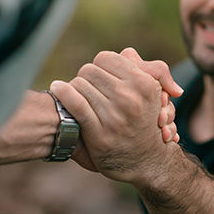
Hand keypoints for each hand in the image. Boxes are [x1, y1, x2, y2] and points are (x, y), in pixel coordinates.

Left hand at [50, 51, 181, 184]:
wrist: (148, 161)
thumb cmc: (147, 122)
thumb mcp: (156, 92)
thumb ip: (145, 68)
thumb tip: (127, 52)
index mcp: (143, 84)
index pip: (106, 58)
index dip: (100, 66)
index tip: (100, 77)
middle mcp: (130, 98)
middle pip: (90, 70)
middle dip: (87, 78)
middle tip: (90, 89)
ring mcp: (114, 117)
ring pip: (80, 85)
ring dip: (75, 89)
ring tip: (79, 97)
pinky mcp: (99, 134)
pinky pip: (75, 103)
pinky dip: (63, 92)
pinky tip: (57, 87)